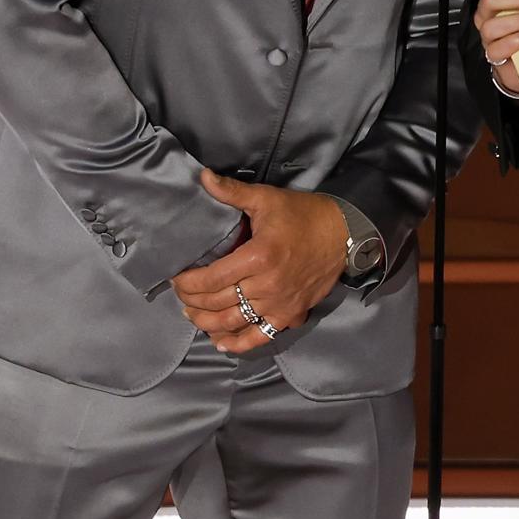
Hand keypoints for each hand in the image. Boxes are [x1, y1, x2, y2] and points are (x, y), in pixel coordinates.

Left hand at [172, 171, 348, 353]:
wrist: (343, 234)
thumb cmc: (302, 215)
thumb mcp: (266, 198)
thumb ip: (231, 192)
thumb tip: (202, 176)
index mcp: (258, 257)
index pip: (211, 279)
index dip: (187, 283)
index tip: (176, 278)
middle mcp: (267, 286)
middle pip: (218, 302)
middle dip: (192, 301)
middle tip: (181, 294)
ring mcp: (279, 305)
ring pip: (233, 322)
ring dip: (207, 322)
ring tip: (193, 314)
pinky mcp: (290, 315)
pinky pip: (259, 336)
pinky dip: (238, 343)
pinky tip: (220, 341)